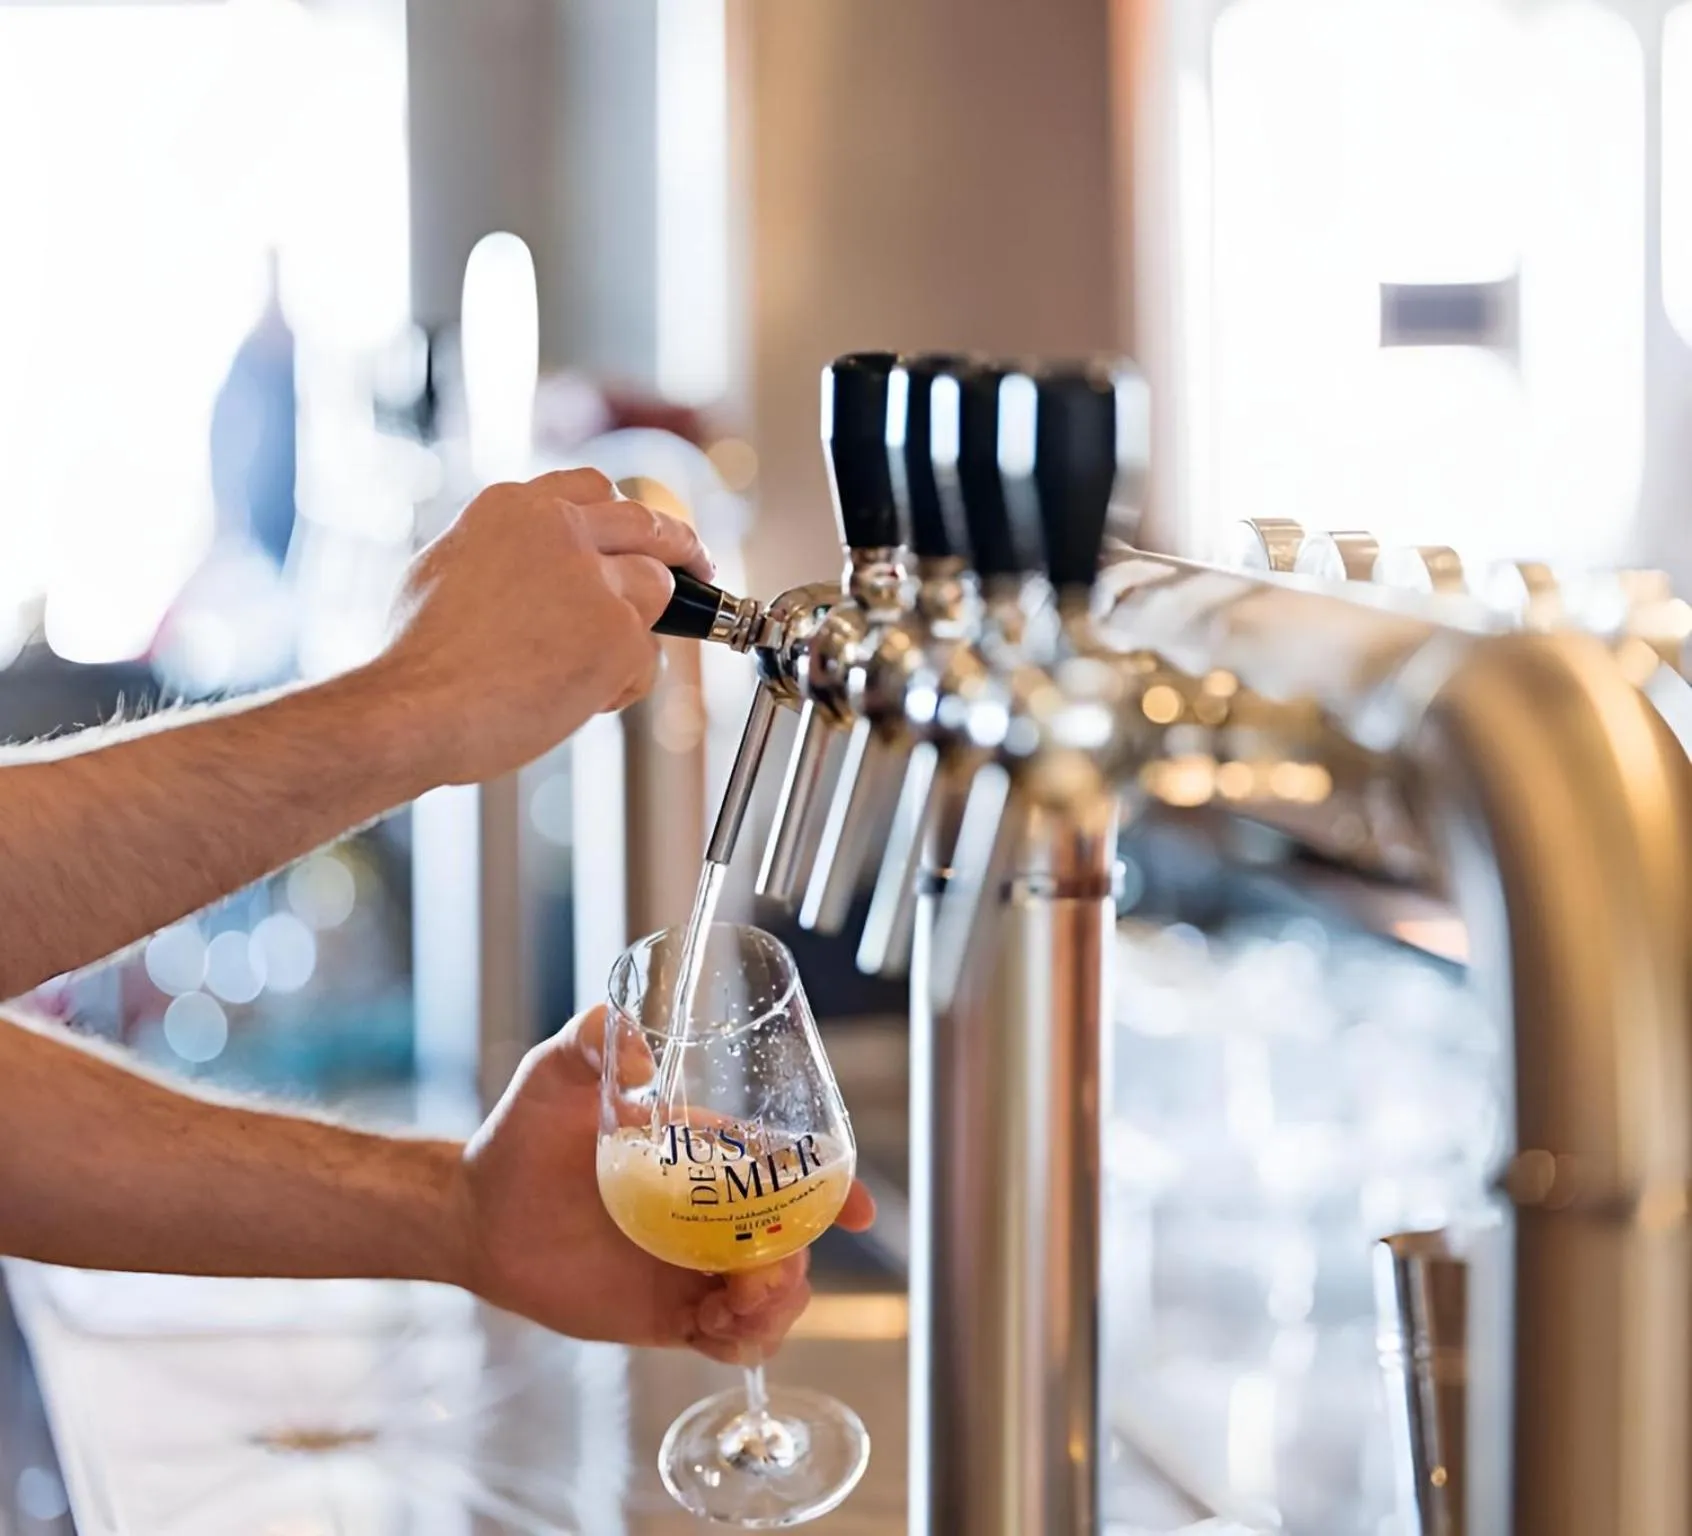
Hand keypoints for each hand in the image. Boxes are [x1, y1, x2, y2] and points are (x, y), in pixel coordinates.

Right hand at [377, 469, 712, 786]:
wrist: (416, 707)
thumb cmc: (420, 658)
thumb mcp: (449, 567)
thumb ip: (507, 551)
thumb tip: (538, 563)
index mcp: (514, 507)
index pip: (592, 487)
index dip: (623, 514)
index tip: (641, 533)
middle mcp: (560, 530)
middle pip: (648, 524)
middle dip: (682, 546)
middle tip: (700, 567)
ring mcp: (595, 580)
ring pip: (657, 592)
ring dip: (638, 631)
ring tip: (589, 671)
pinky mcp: (618, 633)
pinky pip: (647, 659)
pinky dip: (622, 685)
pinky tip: (577, 702)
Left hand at [458, 1006, 876, 1362]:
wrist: (477, 1214)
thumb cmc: (521, 1134)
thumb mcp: (555, 1074)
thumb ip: (589, 1043)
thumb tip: (628, 1039)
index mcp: (708, 1155)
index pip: (787, 1170)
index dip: (834, 1190)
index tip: (858, 1209)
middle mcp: (711, 1212)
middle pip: (792, 1241)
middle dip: (798, 1260)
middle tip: (766, 1269)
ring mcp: (692, 1265)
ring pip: (771, 1297)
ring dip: (775, 1307)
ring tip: (735, 1304)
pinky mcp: (668, 1315)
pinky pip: (728, 1339)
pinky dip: (740, 1342)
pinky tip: (715, 1329)